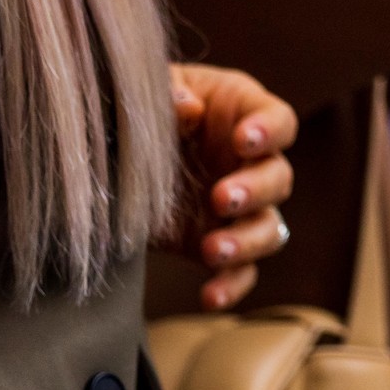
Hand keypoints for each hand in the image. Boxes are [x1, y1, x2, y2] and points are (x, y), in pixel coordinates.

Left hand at [162, 64, 298, 312]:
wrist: (110, 158)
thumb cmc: (140, 111)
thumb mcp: (148, 93)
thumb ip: (170, 93)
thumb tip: (190, 110)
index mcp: (242, 114)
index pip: (279, 121)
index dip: (270, 131)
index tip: (243, 141)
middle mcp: (249, 163)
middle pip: (279, 179)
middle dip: (254, 191)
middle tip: (220, 199)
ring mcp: (239, 209)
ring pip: (269, 231)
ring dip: (246, 243)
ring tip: (212, 250)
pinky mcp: (221, 244)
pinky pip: (241, 273)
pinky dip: (231, 286)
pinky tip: (210, 297)